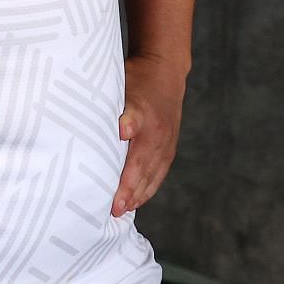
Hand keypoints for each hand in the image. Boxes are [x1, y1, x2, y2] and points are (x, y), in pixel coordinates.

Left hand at [111, 56, 188, 215]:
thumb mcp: (125, 87)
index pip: (135, 161)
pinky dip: (149, 185)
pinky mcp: (170, 145)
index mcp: (148, 124)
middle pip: (144, 172)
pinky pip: (160, 170)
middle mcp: (160, 137)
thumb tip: (122, 131)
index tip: (113, 200)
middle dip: (130, 194)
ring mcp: (167, 142)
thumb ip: (124, 111)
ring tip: (124, 210)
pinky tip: (138, 197)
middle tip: (114, 212)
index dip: (125, 183)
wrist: (164, 70)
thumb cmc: (136, 78)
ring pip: (154, 174)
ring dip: (140, 194)